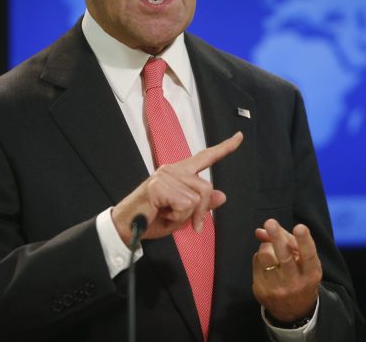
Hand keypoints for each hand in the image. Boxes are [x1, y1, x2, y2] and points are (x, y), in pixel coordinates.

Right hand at [111, 132, 242, 244]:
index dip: (224, 148)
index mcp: (179, 172)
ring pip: (196, 198)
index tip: (239, 137)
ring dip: (185, 215)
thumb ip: (201, 205)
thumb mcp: (182, 215)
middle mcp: (172, 169)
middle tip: (192, 225)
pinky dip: (177, 217)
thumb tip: (222, 196)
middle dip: (202, 211)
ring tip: (166, 214)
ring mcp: (165, 176)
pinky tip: (161, 214)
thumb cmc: (151, 219)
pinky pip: (184, 204)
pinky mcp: (159, 186)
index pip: (205, 157)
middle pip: (206, 187)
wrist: (126, 227)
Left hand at [252, 219, 321, 322]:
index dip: (304, 241)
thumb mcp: (304, 262)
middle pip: (284, 256)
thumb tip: (261, 230)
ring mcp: (277, 288)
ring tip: (272, 250)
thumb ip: (288, 240)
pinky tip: (267, 264)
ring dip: (266, 246)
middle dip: (277, 237)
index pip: (309, 256)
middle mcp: (295, 283)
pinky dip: (260, 257)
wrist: (294, 311)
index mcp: (311, 274)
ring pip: (265, 255)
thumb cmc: (301, 276)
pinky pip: (256, 262)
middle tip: (270, 222)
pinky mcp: (261, 290)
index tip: (300, 227)